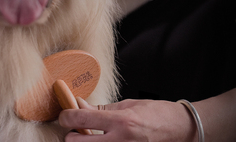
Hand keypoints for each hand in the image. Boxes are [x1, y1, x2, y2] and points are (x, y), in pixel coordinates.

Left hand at [59, 98, 196, 141]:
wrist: (180, 130)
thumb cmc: (155, 113)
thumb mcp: (127, 105)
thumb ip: (101, 109)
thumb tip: (80, 105)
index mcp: (121, 121)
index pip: (82, 119)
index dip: (67, 116)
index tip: (64, 114)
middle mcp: (120, 141)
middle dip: (70, 135)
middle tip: (73, 128)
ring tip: (88, 136)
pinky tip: (100, 141)